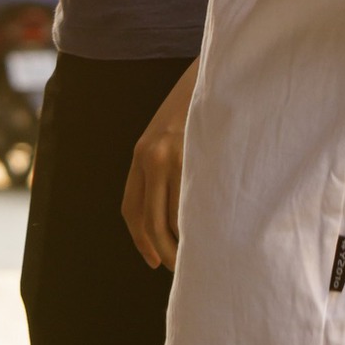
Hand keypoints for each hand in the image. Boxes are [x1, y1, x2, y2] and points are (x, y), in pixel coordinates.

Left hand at [122, 62, 196, 268]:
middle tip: (175, 269)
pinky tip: (208, 238)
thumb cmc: (198, 109)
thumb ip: (166, 166)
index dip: (140, 240)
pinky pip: (193, 205)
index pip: (130, 209)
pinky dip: (198, 228)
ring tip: (195, 260)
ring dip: (181, 246)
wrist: (213, 75)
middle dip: (160, 251)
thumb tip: (176, 213)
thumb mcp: (171, 136)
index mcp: (141, 153)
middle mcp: (151, 157)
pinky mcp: (195, 158)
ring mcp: (173, 158)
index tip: (152, 259)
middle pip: (148, 220)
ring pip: (171, 219)